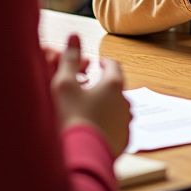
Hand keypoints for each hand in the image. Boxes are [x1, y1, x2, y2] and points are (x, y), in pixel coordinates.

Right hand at [50, 34, 131, 156]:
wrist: (80, 156)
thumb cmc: (70, 118)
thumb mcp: (64, 84)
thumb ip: (70, 58)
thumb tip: (74, 35)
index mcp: (113, 85)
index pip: (113, 65)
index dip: (104, 62)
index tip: (97, 63)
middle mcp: (125, 102)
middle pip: (116, 88)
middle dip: (104, 85)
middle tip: (90, 87)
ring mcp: (126, 123)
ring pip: (117, 109)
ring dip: (106, 106)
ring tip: (90, 110)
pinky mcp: (123, 141)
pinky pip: (116, 128)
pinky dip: (107, 125)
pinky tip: (93, 130)